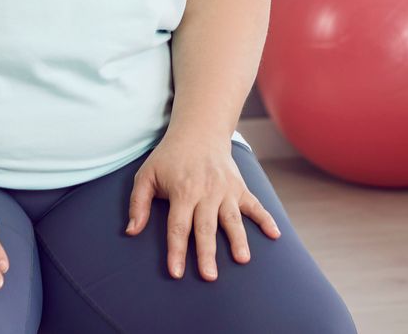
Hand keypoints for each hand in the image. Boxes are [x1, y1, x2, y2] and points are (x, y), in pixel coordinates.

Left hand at [125, 133, 280, 280]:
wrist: (199, 131)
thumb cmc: (169, 157)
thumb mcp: (146, 174)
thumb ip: (138, 202)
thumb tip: (131, 231)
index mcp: (182, 191)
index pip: (178, 226)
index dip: (176, 250)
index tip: (176, 272)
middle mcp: (206, 191)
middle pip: (205, 227)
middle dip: (207, 252)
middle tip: (210, 276)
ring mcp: (225, 190)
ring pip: (232, 218)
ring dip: (238, 239)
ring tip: (242, 260)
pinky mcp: (240, 187)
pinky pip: (255, 205)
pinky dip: (266, 219)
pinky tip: (275, 234)